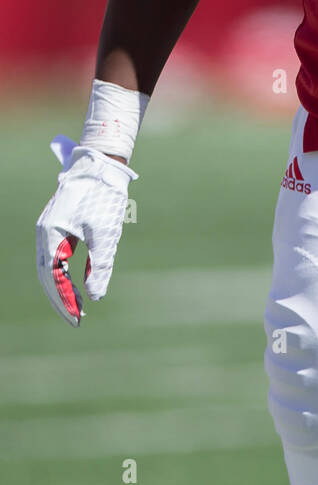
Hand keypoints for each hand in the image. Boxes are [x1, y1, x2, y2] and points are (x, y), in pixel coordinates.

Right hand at [36, 136, 137, 325]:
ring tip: (78, 308)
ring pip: (50, 266)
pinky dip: (64, 273)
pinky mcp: (59, 226)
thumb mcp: (105, 233)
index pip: (53, 276)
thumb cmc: (104, 196)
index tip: (78, 318)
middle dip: (60, 298)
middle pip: (46, 274)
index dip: (64, 300)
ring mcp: (50, 229)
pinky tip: (77, 285)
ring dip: (61, 287)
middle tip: (76, 320)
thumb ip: (99, 265)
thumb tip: (95, 294)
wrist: (101, 165)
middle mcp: (45, 233)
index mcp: (51, 234)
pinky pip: (57, 256)